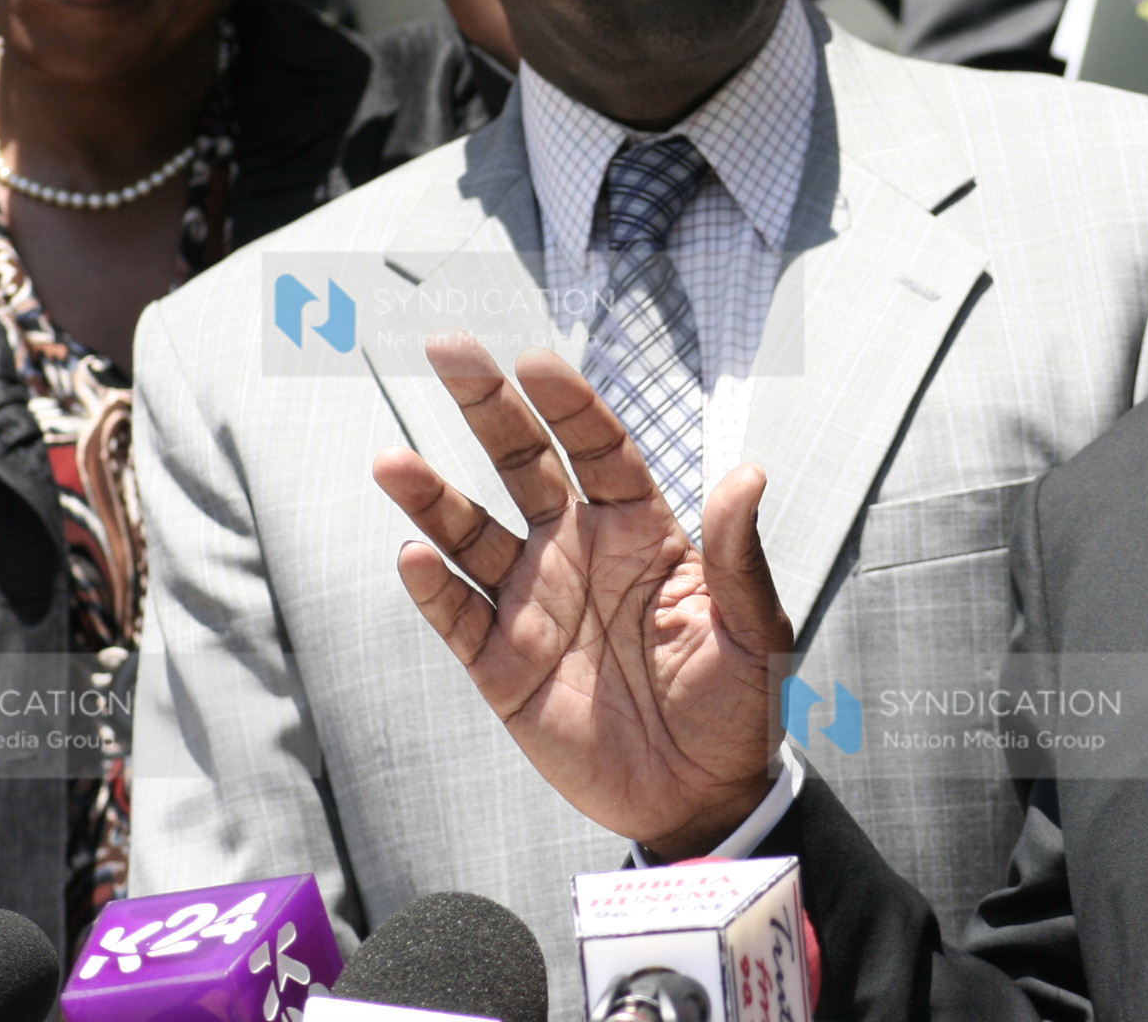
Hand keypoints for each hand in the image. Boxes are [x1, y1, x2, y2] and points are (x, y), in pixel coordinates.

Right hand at [373, 334, 792, 856]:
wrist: (701, 798)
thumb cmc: (737, 705)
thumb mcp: (755, 629)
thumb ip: (737, 556)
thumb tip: (749, 474)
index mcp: (640, 529)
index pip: (597, 448)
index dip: (568, 405)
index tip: (536, 362)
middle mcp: (578, 551)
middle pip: (523, 464)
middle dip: (487, 408)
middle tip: (448, 349)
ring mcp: (534, 604)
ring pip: (472, 533)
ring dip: (432, 498)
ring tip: (392, 462)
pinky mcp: (503, 665)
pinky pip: (458, 617)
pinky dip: (433, 588)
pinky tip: (415, 556)